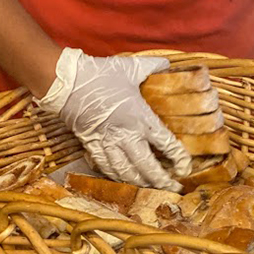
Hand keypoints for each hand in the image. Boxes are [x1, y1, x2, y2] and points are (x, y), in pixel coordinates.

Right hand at [37, 48, 191, 191]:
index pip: (166, 143)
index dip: (178, 158)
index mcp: (141, 117)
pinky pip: (105, 167)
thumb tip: (167, 64)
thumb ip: (153, 66)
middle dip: (161, 180)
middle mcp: (126, 134)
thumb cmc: (102, 74)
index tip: (186, 168)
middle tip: (173, 188)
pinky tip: (125, 181)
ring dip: (140, 183)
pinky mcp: (91, 145)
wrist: (68, 82)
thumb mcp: (132, 67)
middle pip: (147, 166)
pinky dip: (117, 177)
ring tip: (152, 190)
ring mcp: (108, 142)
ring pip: (126, 172)